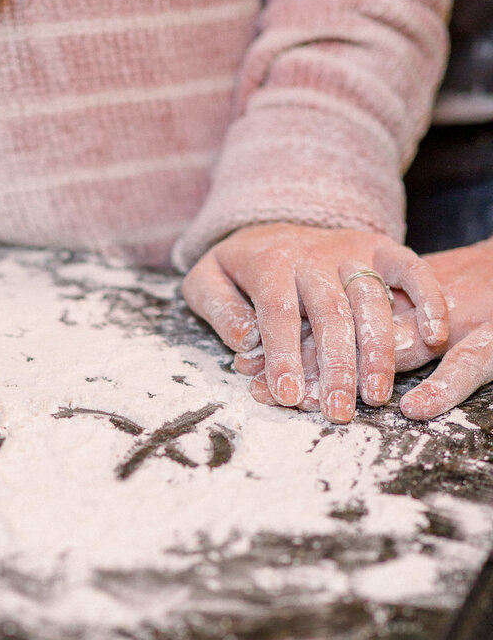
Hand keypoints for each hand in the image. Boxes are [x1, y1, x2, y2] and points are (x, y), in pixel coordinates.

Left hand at [182, 223, 447, 422]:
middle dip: (335, 367)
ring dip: (377, 350)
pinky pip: (410, 269)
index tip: (289, 397)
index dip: (283, 357)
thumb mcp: (205, 281)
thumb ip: (218, 309)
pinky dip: (428, 298)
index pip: (278, 313)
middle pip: (329, 312)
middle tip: (337, 412)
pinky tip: (434, 336)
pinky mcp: (380, 248)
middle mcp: (313, 255)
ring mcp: (350, 250)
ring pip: (370, 299)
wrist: (268, 227)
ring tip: (376, 396)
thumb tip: (243, 342)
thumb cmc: (236, 269)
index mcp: (268, 263)